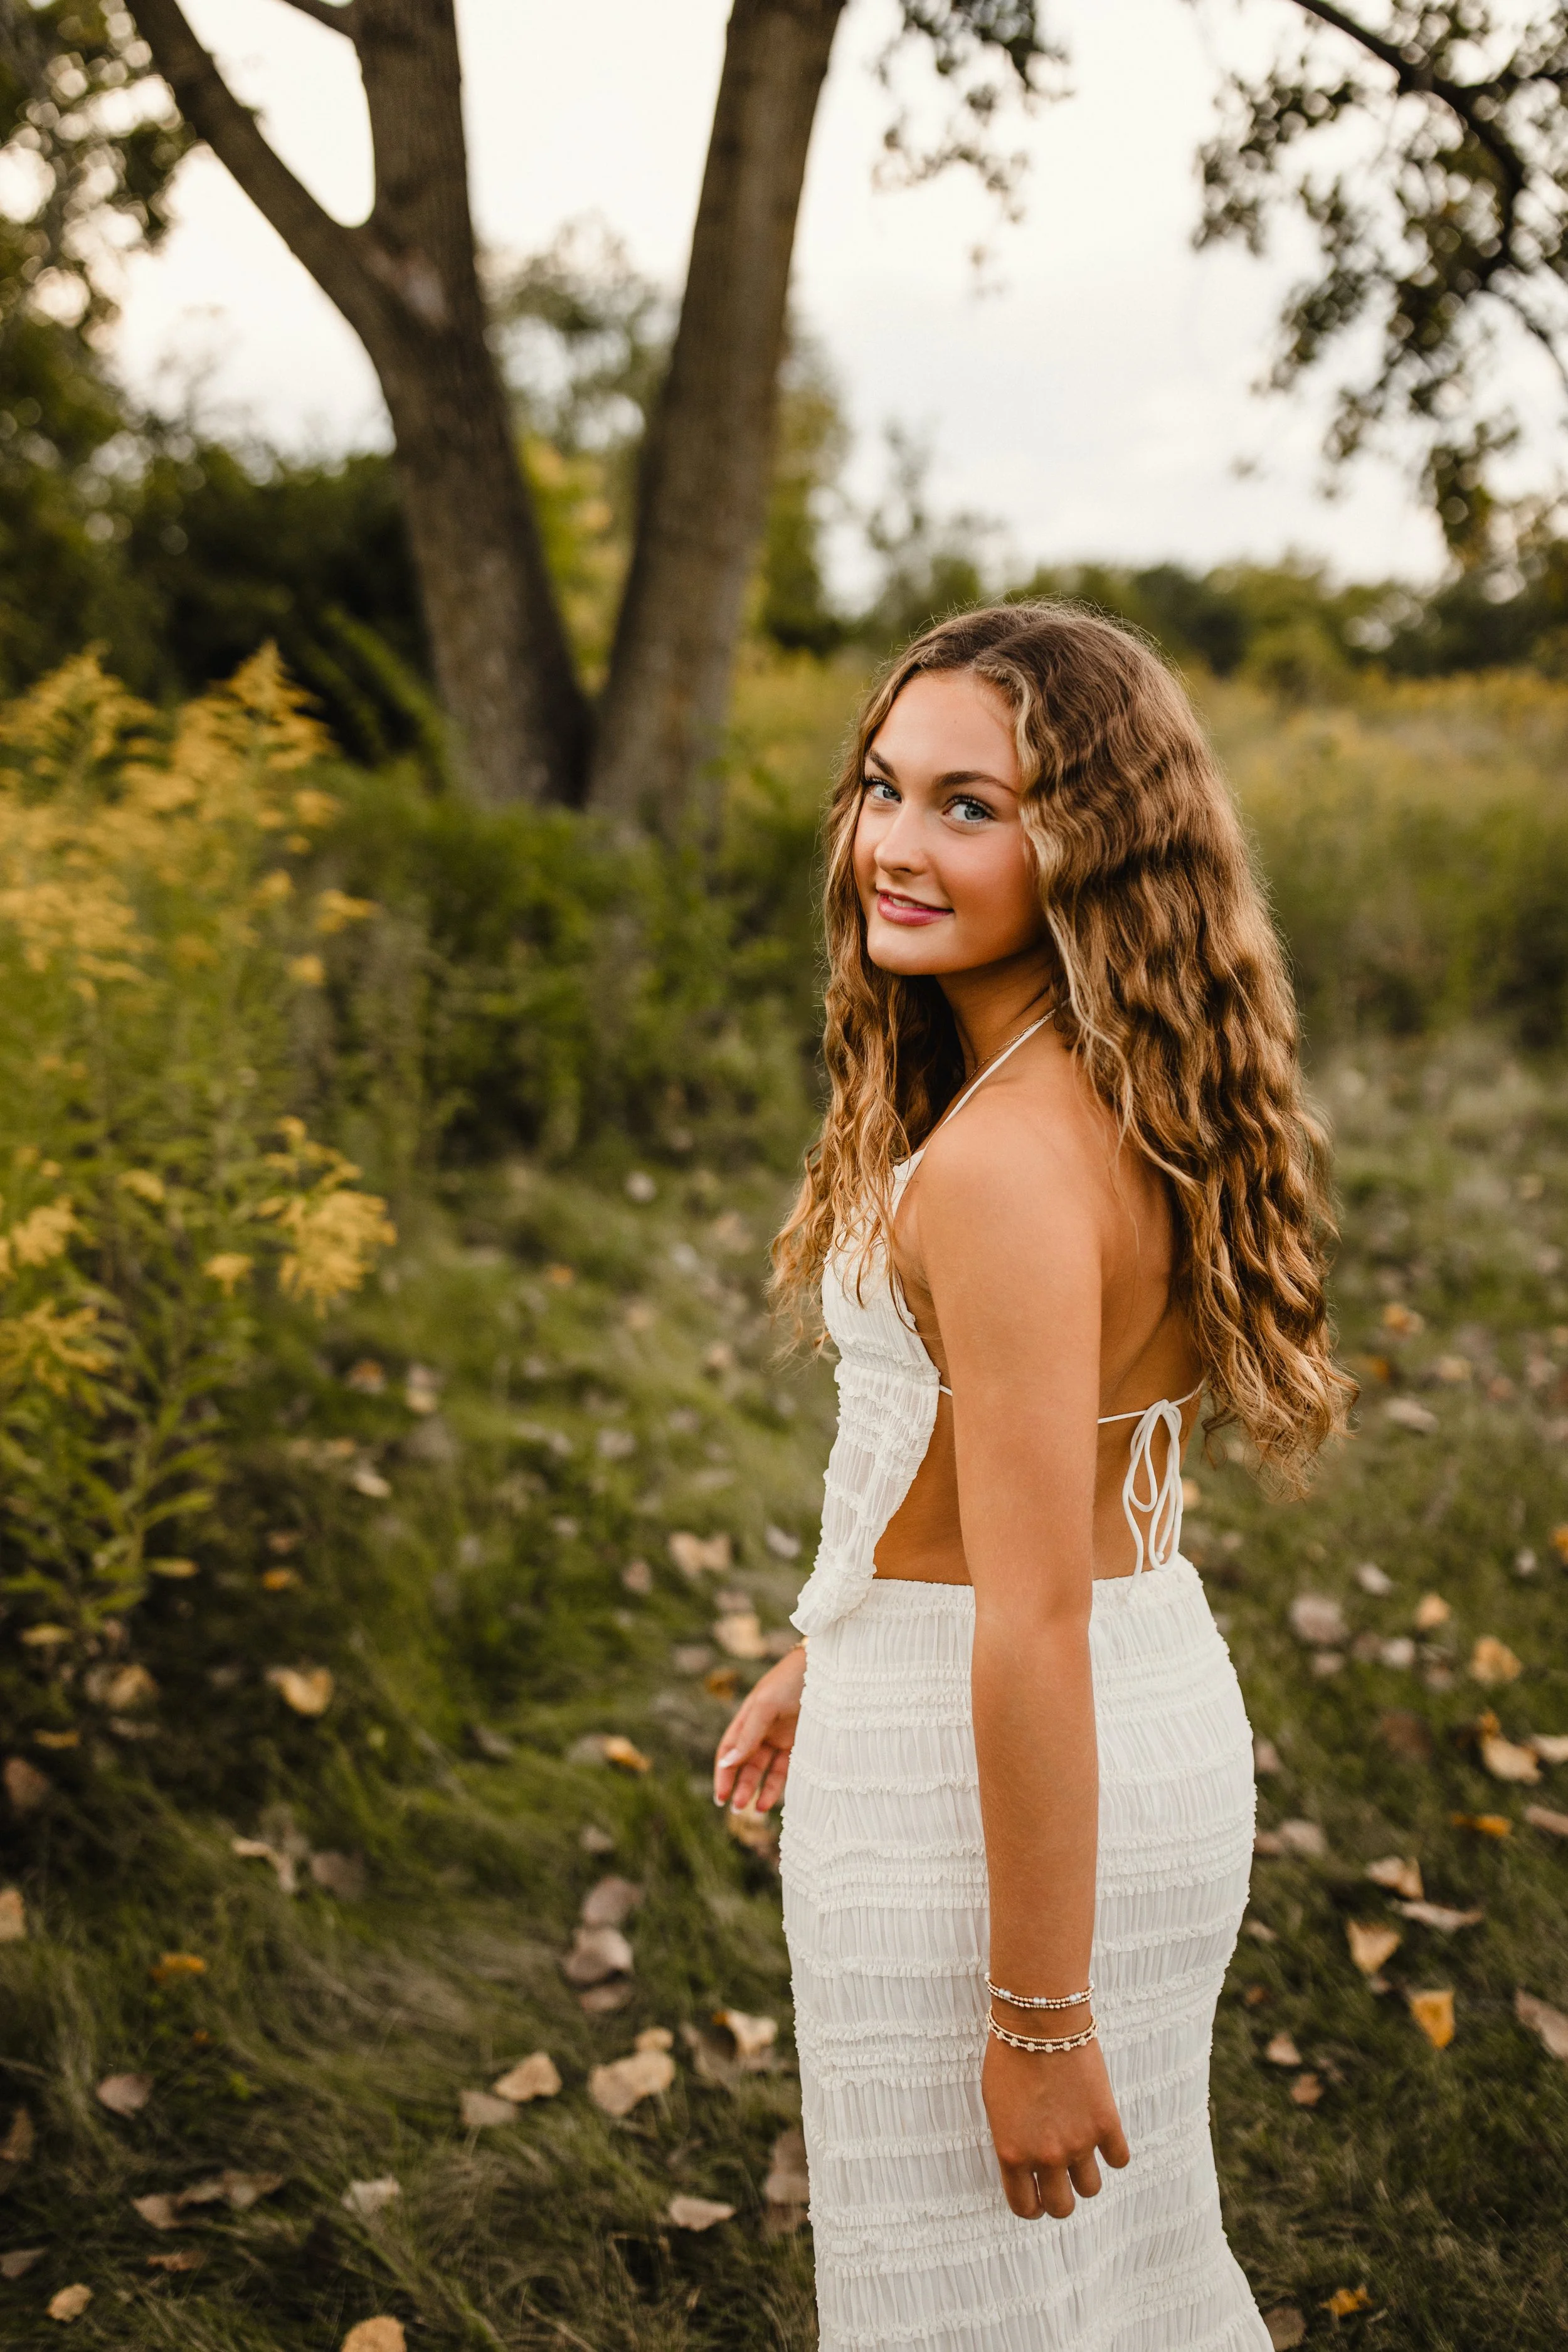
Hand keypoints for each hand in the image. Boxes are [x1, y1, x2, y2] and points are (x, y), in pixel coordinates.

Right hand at [711, 1642, 806, 1811]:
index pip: (729, 1751)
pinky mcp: (801, 1743)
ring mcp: (782, 1737)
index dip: (723, 1774)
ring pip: (765, 1770)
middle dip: (739, 1786)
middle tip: (736, 1809)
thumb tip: (726, 1763)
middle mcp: (762, 1729)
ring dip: (758, 1789)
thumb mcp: (765, 1706)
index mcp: (748, 1717)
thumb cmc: (791, 1680)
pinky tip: (771, 1801)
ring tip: (754, 1811)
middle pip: (746, 1764)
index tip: (720, 1797)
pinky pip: (786, 1769)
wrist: (829, 1669)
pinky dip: (777, 1785)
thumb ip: (747, 1736)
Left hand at [982, 2032, 1130, 2220]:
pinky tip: (1103, 2136)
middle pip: (1062, 2208)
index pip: (1025, 2207)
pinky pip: (1119, 2159)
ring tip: (1081, 2153)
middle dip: (1060, 2198)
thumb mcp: (996, 2107)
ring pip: (1091, 2189)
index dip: (1033, 2206)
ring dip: (1085, 2175)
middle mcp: (1046, 2156)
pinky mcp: (1106, 2124)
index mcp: (1012, 2154)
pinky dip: (1113, 2152)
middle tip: (1060, 2181)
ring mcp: (1079, 2143)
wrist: (1040, 2022)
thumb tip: (1024, 2166)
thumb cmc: (1010, 2056)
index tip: (1038, 2197)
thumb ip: (1012, 2143)